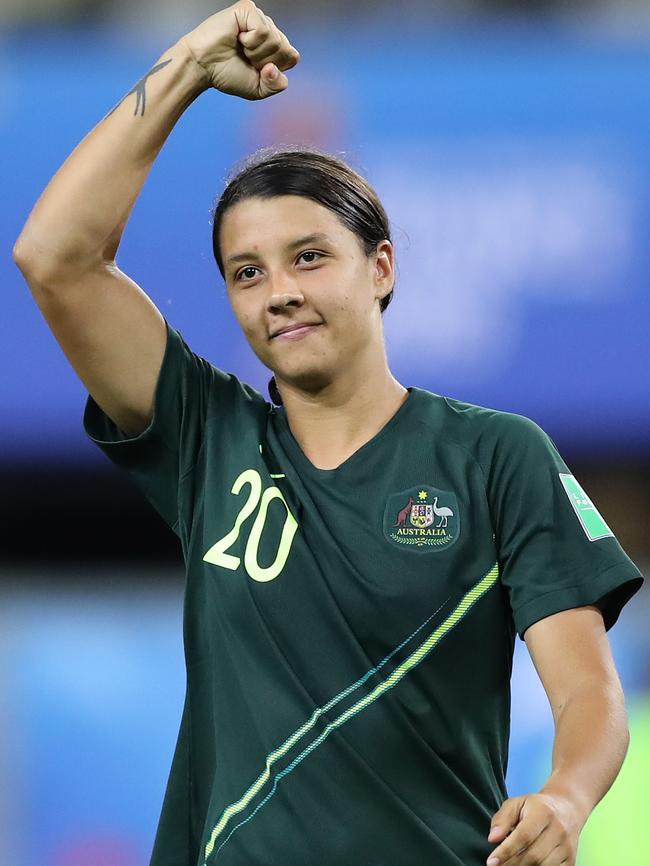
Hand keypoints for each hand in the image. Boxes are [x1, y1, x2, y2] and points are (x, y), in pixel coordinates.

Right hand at [178, 0, 299, 100]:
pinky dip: (250, 42)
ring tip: (240, 49)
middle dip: (264, 62)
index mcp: (274, 46)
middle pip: (285, 49)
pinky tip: (237, 38)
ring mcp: (259, 17)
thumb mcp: (258, 89)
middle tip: (245, 59)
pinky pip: (263, 31)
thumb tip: (274, 68)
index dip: (275, 69)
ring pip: (275, 40)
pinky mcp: (248, 9)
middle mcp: (269, 29)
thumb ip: (276, 85)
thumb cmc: (227, 74)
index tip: (255, 70)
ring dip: (255, 53)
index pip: (292, 58)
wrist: (203, 67)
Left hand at [486, 792, 583, 865]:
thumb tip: (492, 838)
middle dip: (512, 864)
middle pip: (533, 855)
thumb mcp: (517, 803)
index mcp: (543, 812)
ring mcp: (567, 847)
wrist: (567, 807)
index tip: (491, 862)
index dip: (506, 851)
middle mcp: (558, 831)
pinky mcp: (571, 860)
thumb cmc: (536, 806)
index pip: (523, 836)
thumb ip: (502, 819)